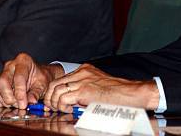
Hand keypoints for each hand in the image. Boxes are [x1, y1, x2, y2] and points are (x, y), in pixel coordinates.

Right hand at [0, 52, 63, 108]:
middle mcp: (10, 65)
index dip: (20, 93)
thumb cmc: (40, 79)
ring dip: (6, 101)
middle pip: (3, 81)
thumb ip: (36, 93)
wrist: (37, 78)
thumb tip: (31, 101)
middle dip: (10, 97)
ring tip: (17, 104)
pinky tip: (10, 103)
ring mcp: (1, 73)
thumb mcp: (43, 85)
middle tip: (20, 105)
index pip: (18, 77)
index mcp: (23, 61)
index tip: (23, 104)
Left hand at [44, 64, 159, 112]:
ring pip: (55, 90)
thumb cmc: (117, 93)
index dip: (54, 92)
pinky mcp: (84, 90)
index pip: (60, 78)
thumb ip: (83, 88)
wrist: (130, 93)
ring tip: (62, 109)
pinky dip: (62, 106)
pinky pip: (63, 98)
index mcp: (85, 69)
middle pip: (54, 83)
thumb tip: (69, 99)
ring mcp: (82, 80)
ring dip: (55, 103)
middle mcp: (82, 72)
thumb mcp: (97, 85)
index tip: (53, 101)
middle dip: (50, 97)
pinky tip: (69, 109)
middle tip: (52, 107)